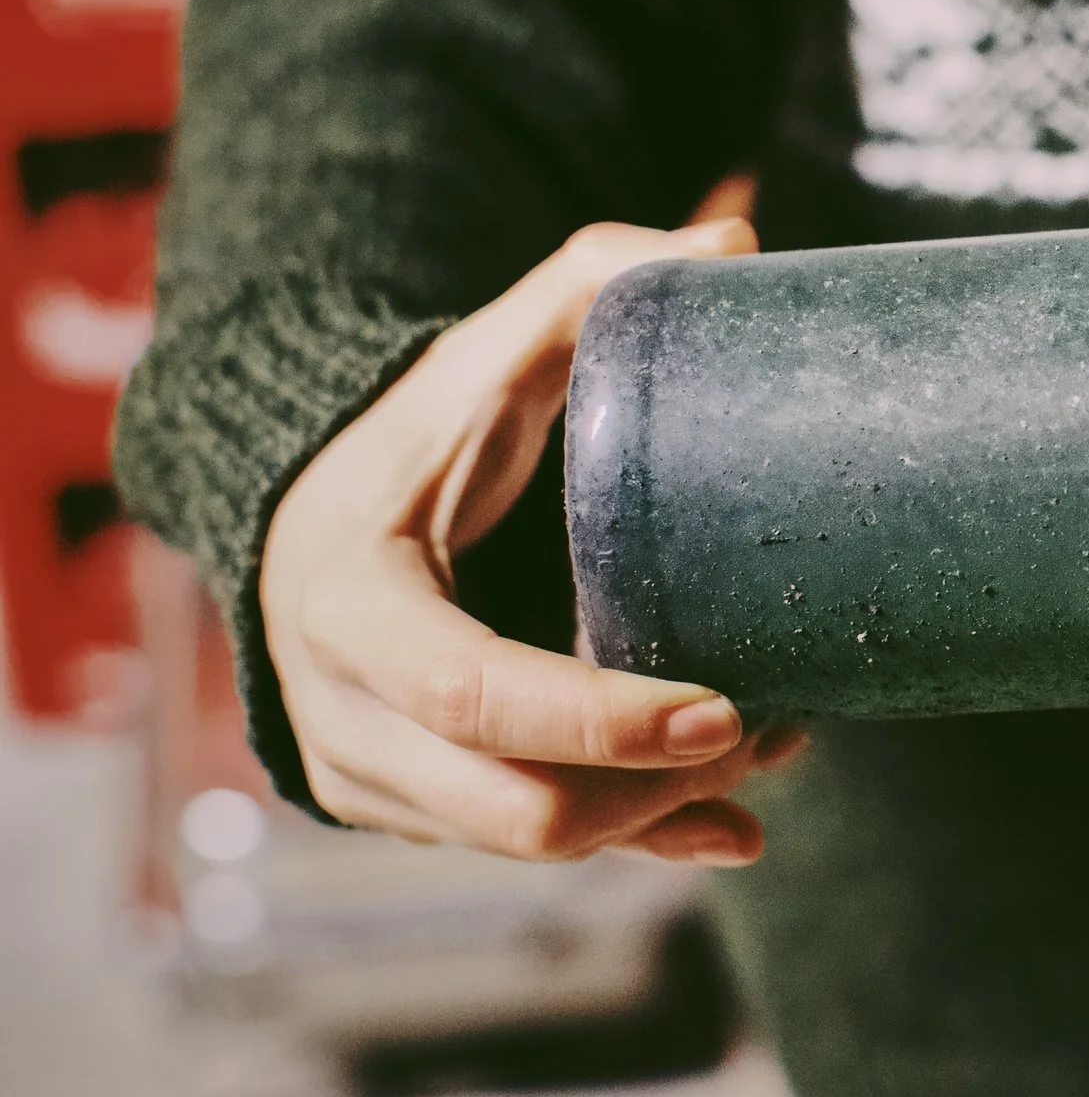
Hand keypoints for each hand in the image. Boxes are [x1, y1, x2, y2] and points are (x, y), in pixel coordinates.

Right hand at [262, 219, 807, 861]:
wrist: (310, 518)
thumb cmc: (417, 432)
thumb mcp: (485, 354)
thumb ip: (592, 285)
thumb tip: (734, 242)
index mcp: (350, 600)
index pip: (474, 694)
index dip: (604, 721)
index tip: (727, 707)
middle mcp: (339, 714)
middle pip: (513, 807)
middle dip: (653, 786)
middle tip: (767, 727)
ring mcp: (369, 777)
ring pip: (531, 843)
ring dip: (659, 814)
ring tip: (770, 745)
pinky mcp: (413, 811)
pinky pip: (531, 854)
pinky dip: (637, 842)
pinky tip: (733, 826)